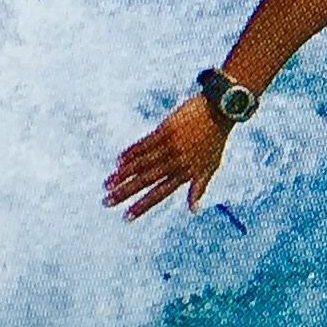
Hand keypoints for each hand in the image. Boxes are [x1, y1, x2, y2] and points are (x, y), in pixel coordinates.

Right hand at [103, 93, 231, 219]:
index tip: (126, 216)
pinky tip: (118, 161)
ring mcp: (170, 145)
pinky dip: (131, 152)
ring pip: (142, 163)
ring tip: (107, 184)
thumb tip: (193, 211)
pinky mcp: (166, 129)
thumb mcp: (211, 168)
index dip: (142, 205)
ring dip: (123, 174)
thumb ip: (198, 189)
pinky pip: (145, 143)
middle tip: (107, 202)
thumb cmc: (215, 141)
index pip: (160, 193)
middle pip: (146, 180)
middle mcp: (176, 162)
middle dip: (125, 192)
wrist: (219, 110)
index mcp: (186, 173)